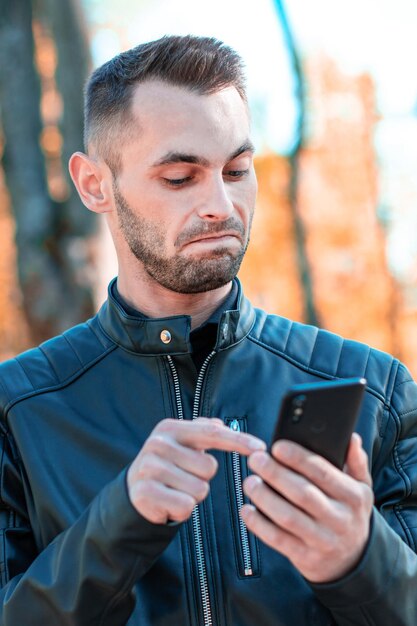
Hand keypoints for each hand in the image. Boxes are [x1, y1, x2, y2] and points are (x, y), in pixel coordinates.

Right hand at [128, 417, 264, 524]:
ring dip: (193, 495)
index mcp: (171, 428)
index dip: (239, 440)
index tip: (261, 448)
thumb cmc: (169, 465)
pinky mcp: (145, 492)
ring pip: (199, 490)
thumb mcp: (184, 443)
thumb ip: (205, 431)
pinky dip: (182, 510)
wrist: (134, 489)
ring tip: (175, 490)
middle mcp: (158, 444)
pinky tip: (168, 502)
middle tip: (184, 477)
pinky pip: (185, 507)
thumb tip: (222, 425)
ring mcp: (150, 468)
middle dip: (203, 478)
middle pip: (209, 467)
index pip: (213, 432)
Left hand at [241, 433, 373, 582]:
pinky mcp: (305, 557)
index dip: (299, 459)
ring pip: (288, 517)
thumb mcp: (362, 489)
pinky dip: (259, 525)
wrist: (353, 561)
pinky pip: (278, 540)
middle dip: (276, 474)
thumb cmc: (349, 513)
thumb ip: (356, 463)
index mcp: (353, 497)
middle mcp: (340, 519)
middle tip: (256, 459)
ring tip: (250, 481)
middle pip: (303, 493)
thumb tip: (351, 438)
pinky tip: (247, 509)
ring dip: (265, 498)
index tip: (277, 446)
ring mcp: (322, 541)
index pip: (324, 473)